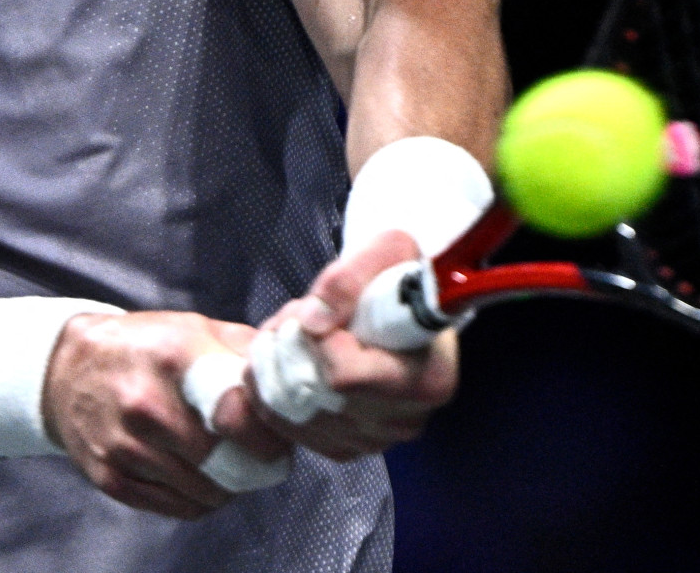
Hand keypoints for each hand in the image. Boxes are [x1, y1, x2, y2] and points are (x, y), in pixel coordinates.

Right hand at [44, 311, 290, 517]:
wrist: (68, 369)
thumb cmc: (145, 347)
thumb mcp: (195, 329)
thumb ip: (246, 352)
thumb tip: (294, 378)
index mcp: (176, 358)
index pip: (237, 413)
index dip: (268, 434)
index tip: (279, 437)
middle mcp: (146, 404)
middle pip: (224, 460)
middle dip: (256, 465)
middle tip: (266, 457)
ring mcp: (124, 445)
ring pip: (205, 491)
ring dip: (231, 485)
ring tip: (234, 464)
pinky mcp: (110, 477)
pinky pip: (177, 508)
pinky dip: (201, 500)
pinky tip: (203, 477)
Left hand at [251, 230, 459, 460]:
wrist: (399, 305)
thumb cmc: (398, 276)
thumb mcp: (386, 251)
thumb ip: (349, 279)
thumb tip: (312, 324)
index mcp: (429, 378)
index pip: (346, 378)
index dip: (317, 343)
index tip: (314, 311)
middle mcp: (406, 420)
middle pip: (314, 399)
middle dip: (287, 351)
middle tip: (291, 317)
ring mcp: (375, 440)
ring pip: (294, 416)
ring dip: (274, 369)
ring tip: (287, 334)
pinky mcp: (346, 448)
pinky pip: (287, 431)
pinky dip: (271, 394)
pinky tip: (285, 362)